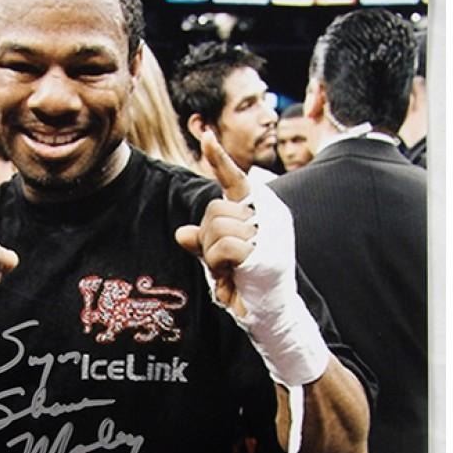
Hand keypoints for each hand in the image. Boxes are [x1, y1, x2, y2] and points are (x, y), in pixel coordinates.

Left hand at [174, 129, 257, 315]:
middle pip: (214, 209)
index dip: (219, 160)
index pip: (236, 179)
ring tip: (229, 272)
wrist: (269, 315)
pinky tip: (231, 277)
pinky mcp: (265, 252)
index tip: (205, 137)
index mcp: (262, 209)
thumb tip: (182, 234)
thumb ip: (203, 242)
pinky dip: (218, 264)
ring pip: (216, 226)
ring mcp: (270, 232)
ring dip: (212, 255)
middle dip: (207, 239)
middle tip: (223, 265)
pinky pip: (222, 246)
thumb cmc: (246, 284)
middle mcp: (270, 214)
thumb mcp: (220, 258)